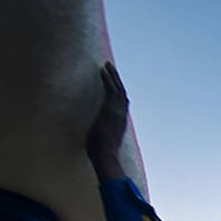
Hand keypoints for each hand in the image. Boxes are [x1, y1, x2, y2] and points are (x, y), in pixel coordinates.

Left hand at [86, 61, 129, 177]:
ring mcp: (117, 110)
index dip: (119, 93)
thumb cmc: (103, 154)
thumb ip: (103, 137)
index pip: (122, 104)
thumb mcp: (104, 143)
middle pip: (122, 93)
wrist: (106, 156)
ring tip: (107, 65)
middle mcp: (121, 114)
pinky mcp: (110, 108)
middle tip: (112, 68)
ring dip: (113, 75)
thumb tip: (97, 143)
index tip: (116, 85)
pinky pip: (110, 88)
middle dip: (117, 80)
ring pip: (117, 88)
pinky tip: (103, 70)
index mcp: (121, 122)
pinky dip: (108, 78)